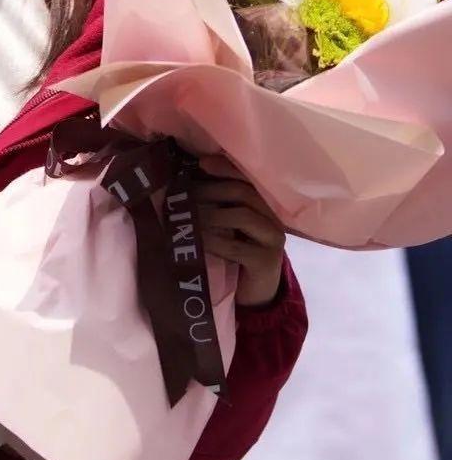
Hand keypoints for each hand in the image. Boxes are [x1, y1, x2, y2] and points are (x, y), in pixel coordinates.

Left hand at [194, 156, 285, 307]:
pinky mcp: (265, 262)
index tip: (201, 164)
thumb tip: (188, 184)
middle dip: (211, 190)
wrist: (256, 295)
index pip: (247, 179)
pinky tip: (198, 240)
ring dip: (210, 215)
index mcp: (265, 206)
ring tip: (188, 217)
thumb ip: (220, 207)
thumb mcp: (230, 228)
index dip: (225, 168)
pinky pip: (235, 246)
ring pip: (242, 216)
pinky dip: (213, 241)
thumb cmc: (238, 256)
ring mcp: (272, 241)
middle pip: (244, 192)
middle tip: (185, 196)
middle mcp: (273, 219)